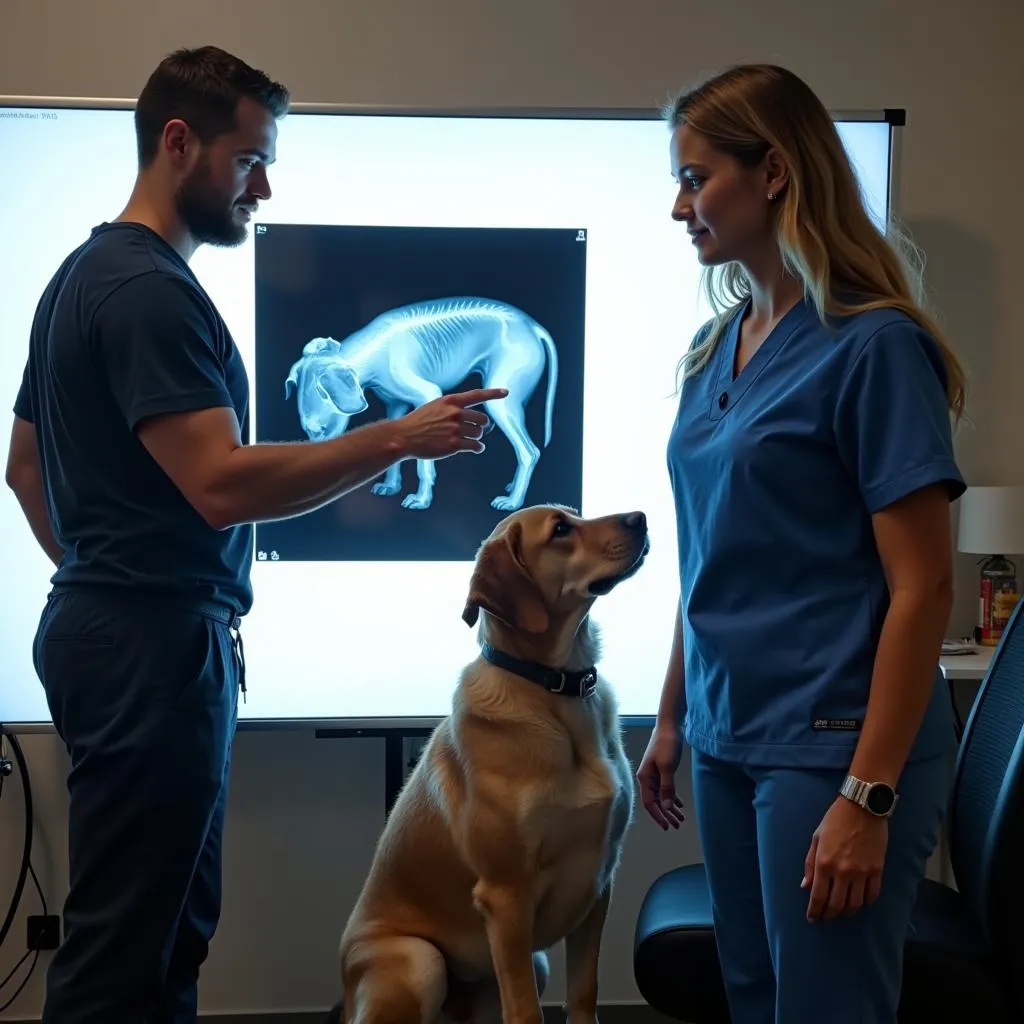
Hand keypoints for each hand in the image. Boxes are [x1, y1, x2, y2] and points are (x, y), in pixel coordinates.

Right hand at [397, 388, 507, 459]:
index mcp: (450, 401)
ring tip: (468, 440)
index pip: (476, 395)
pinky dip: (478, 448)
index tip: (506, 392)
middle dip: (481, 425)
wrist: (403, 436)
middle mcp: (455, 413)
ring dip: (476, 437)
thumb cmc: (418, 422)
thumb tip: (470, 417)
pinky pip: (475, 446)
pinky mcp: (453, 445)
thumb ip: (452, 408)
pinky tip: (476, 448)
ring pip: (478, 433)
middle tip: (475, 429)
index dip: (493, 393)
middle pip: (482, 419)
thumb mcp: (434, 406)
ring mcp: (455, 429)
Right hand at [636, 722, 685, 829]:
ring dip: (670, 807)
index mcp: (645, 778)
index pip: (649, 803)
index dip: (658, 816)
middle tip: (677, 825)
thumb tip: (666, 808)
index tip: (667, 827)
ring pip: (661, 796)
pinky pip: (665, 788)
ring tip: (681, 818)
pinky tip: (679, 805)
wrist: (669, 726)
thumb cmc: (666, 744)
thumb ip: (667, 788)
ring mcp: (654, 775)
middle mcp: (647, 778)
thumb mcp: (667, 767)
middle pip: (655, 802)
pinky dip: (671, 797)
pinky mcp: (661, 770)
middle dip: (666, 814)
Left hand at [802, 795, 887, 921]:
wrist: (862, 807)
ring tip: (841, 912)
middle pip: (836, 905)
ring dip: (846, 912)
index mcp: (824, 863)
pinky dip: (865, 903)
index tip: (813, 918)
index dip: (815, 911)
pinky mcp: (877, 870)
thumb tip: (805, 885)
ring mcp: (862, 872)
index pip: (818, 896)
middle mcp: (843, 871)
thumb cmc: (835, 820)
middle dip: (829, 915)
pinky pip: (872, 895)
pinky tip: (859, 902)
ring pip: (855, 904)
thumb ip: (810, 863)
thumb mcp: (816, 838)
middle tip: (825, 918)